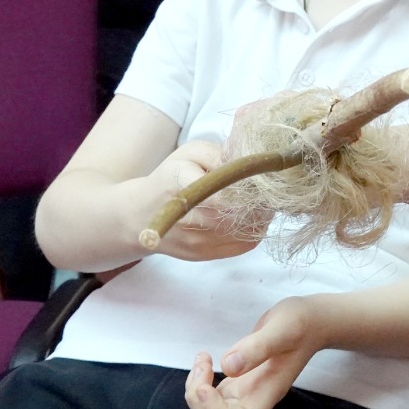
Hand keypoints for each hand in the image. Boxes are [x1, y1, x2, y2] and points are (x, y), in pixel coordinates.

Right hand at [142, 140, 263, 261]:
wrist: (139, 215)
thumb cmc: (169, 178)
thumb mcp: (191, 154)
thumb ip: (220, 154)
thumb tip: (250, 161)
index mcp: (180, 185)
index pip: (225, 195)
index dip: (251, 188)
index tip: (263, 176)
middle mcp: (186, 218)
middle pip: (239, 215)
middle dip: (261, 201)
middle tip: (269, 188)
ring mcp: (194, 241)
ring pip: (246, 232)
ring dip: (262, 216)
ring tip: (262, 200)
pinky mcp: (202, 255)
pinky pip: (243, 246)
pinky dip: (255, 230)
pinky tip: (253, 215)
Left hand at [184, 297, 320, 408]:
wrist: (311, 321)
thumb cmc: (301, 324)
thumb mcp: (282, 329)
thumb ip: (257, 347)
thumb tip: (228, 366)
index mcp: (268, 391)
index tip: (207, 385)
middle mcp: (255, 397)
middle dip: (200, 402)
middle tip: (203, 367)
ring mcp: (246, 391)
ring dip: (196, 392)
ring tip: (203, 360)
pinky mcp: (239, 381)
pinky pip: (212, 396)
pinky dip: (200, 384)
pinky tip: (205, 361)